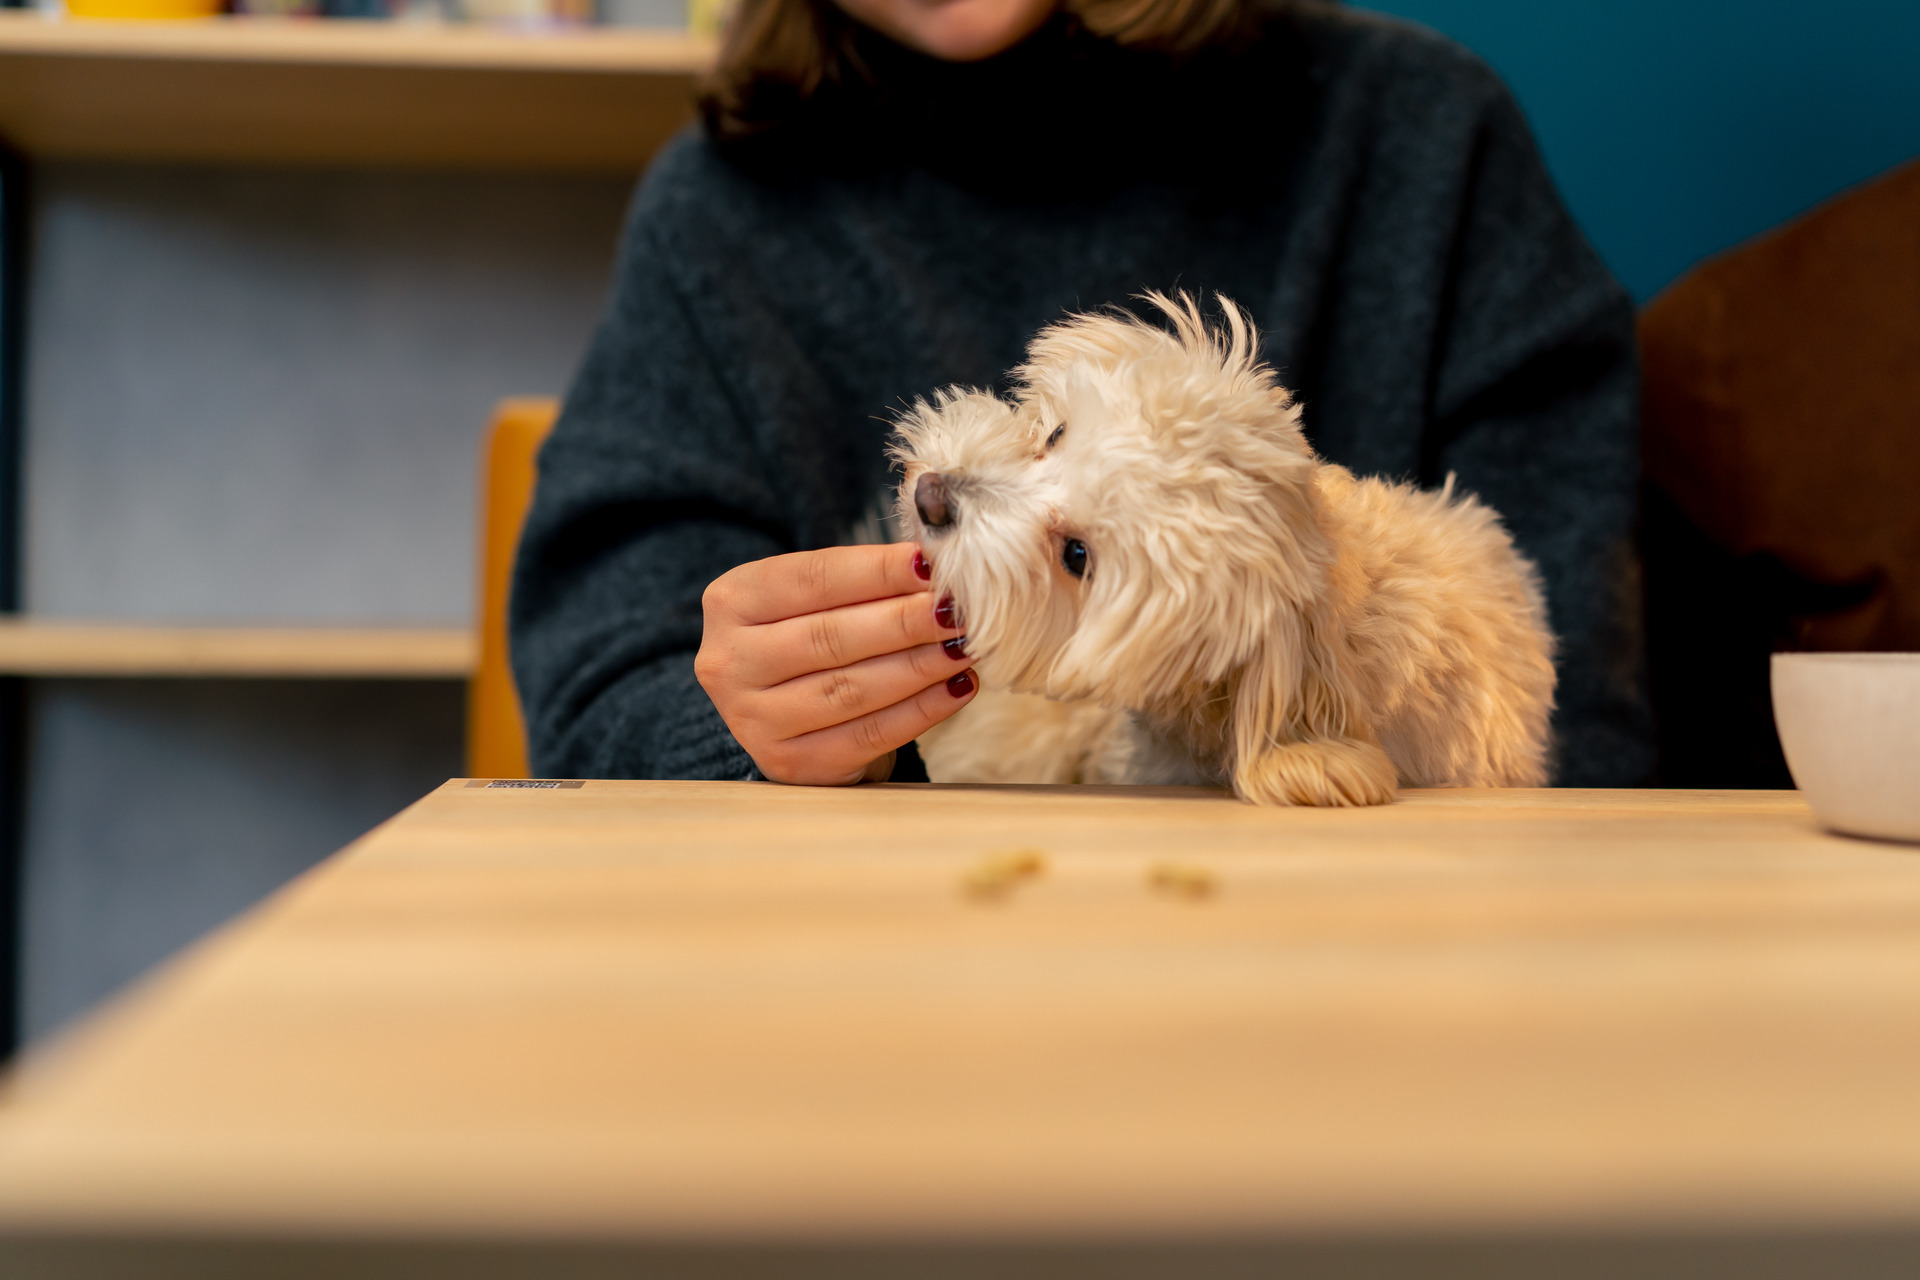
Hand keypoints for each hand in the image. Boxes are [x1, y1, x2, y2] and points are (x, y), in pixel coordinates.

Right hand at [695, 543, 976, 784]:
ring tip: (965, 646)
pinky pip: (867, 735)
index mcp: (731, 601)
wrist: (786, 711)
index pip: (813, 578)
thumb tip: (937, 563)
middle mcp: (729, 662)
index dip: (877, 570)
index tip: (933, 563)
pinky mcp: (791, 764)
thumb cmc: (812, 636)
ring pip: (850, 688)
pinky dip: (920, 710)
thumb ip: (864, 578)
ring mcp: (753, 720)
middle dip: (905, 621)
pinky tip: (957, 688)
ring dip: (919, 665)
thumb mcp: (818, 597)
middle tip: (958, 609)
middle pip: (830, 636)